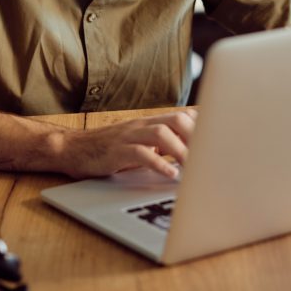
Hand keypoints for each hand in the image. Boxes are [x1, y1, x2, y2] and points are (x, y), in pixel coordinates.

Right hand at [60, 109, 197, 179]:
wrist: (72, 149)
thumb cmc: (108, 150)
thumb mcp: (139, 144)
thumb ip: (162, 144)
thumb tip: (191, 153)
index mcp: (150, 123)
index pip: (184, 116)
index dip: (203, 129)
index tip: (218, 146)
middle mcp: (142, 125)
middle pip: (177, 120)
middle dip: (197, 138)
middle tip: (209, 159)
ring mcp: (129, 136)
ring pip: (161, 133)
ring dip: (181, 150)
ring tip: (193, 168)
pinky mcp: (116, 150)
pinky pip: (140, 153)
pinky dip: (158, 163)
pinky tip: (169, 174)